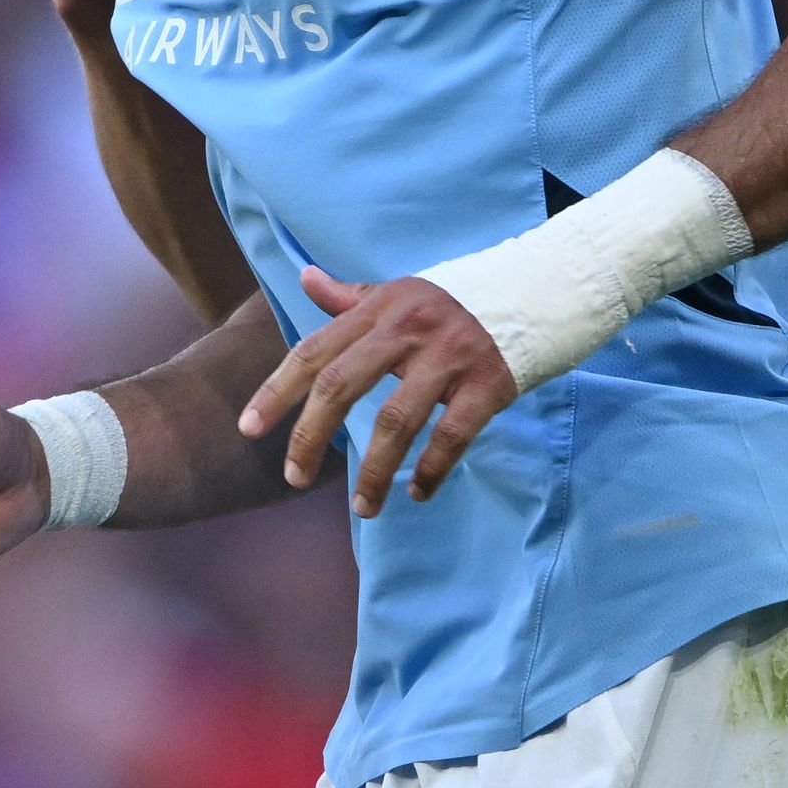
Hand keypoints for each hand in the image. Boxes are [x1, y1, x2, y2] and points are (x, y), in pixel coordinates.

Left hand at [238, 264, 516, 517]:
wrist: (538, 288)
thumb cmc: (458, 299)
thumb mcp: (401, 291)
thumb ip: (351, 296)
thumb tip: (305, 279)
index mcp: (380, 308)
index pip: (314, 351)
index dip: (277, 391)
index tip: (248, 429)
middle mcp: (407, 329)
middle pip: (341, 385)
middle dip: (309, 436)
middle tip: (293, 477)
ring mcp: (449, 356)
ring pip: (396, 421)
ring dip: (374, 471)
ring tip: (363, 508)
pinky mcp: (488, 383)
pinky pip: (452, 435)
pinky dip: (432, 470)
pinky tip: (418, 493)